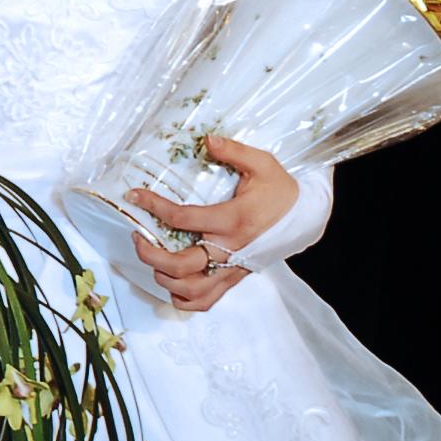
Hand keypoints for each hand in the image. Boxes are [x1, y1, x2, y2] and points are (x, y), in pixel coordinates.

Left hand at [127, 134, 296, 311]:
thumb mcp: (262, 164)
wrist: (306, 218)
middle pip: (180, 265)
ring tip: (153, 259)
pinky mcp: (235, 278)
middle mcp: (230, 249)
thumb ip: (233, 151)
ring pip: (191, 289)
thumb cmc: (281, 190)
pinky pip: (206, 301)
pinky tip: (172, 283)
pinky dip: (184, 298)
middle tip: (137, 238)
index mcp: (233, 220)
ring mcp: (232, 268)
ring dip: (164, 278)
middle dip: (150, 254)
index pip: (183, 218)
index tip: (134, 196)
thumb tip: (207, 140)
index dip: (153, 206)